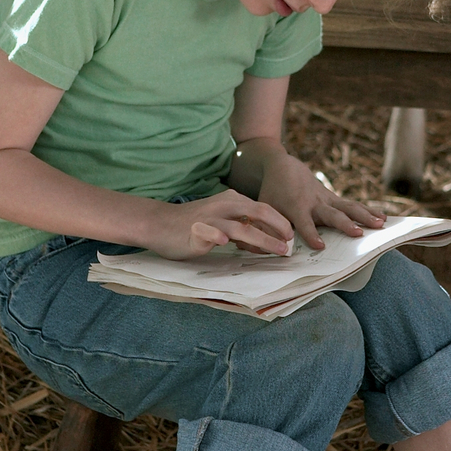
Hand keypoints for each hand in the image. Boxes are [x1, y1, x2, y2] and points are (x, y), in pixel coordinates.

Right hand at [147, 189, 297, 259]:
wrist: (159, 223)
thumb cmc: (193, 224)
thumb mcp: (222, 221)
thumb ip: (243, 226)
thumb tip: (267, 240)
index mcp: (232, 201)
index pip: (263, 208)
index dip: (280, 221)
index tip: (291, 236)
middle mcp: (223, 206)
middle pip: (258, 212)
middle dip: (278, 228)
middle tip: (290, 244)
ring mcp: (209, 218)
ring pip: (240, 227)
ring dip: (262, 239)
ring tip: (277, 250)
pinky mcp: (194, 230)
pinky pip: (208, 232)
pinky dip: (216, 236)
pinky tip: (225, 244)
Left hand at [258, 152, 384, 250]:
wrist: (283, 167)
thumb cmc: (272, 193)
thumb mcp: (264, 209)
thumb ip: (265, 228)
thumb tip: (263, 249)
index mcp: (295, 208)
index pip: (304, 223)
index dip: (311, 234)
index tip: (320, 246)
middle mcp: (314, 203)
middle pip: (332, 214)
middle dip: (345, 224)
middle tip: (358, 234)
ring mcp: (327, 199)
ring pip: (348, 207)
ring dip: (365, 216)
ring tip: (381, 225)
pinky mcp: (334, 198)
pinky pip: (354, 205)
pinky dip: (369, 211)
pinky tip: (385, 219)